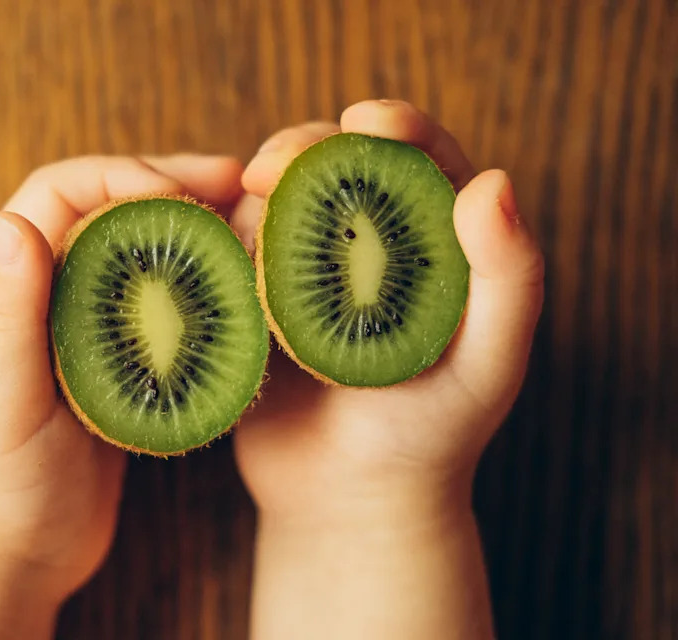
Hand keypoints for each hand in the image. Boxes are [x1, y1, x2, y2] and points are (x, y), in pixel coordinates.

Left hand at [0, 154, 243, 639]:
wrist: (11, 556)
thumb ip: (4, 314)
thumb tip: (7, 221)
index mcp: (11, 291)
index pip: (60, 194)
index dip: (120, 174)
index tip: (180, 189)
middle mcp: (49, 299)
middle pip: (110, 211)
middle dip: (171, 186)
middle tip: (240, 182)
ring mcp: (87, 333)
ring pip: (142, 255)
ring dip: (192, 231)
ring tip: (250, 222)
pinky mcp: (119, 370)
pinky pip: (163, 308)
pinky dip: (200, 288)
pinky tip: (240, 293)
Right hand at [230, 100, 543, 639]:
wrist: (348, 503)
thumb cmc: (429, 441)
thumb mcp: (486, 367)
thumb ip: (506, 279)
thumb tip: (492, 182)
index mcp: (433, 246)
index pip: (418, 161)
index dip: (395, 127)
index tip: (362, 120)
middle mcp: (368, 247)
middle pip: (335, 167)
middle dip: (304, 150)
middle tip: (270, 169)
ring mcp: (307, 272)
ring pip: (275, 201)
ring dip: (254, 195)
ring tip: (241, 223)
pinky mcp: (255, 300)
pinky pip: (232, 252)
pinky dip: (220, 240)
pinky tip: (208, 250)